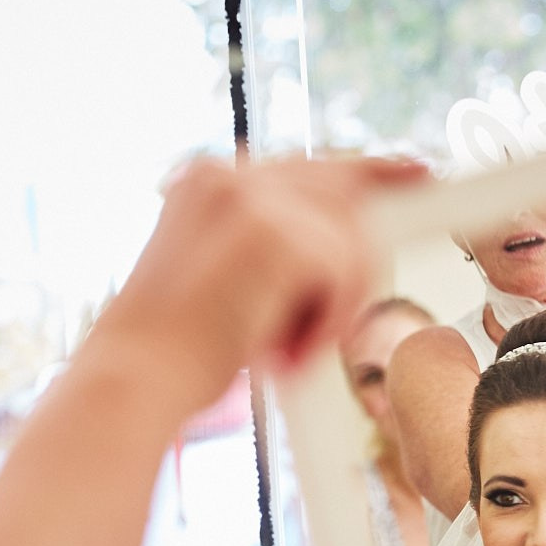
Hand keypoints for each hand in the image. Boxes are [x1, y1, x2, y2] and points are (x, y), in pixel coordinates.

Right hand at [84, 154, 425, 422]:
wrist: (134, 379)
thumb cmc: (177, 349)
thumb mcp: (227, 279)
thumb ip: (273, 244)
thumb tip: (344, 236)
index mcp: (211, 178)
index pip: (308, 166)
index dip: (366, 173)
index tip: (410, 175)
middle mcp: (229, 173)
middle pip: (343, 194)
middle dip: (366, 251)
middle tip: (380, 271)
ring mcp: (251, 197)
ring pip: (351, 242)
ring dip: (333, 307)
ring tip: (283, 346)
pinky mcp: (274, 233)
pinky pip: (346, 274)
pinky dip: (327, 323)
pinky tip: (284, 349)